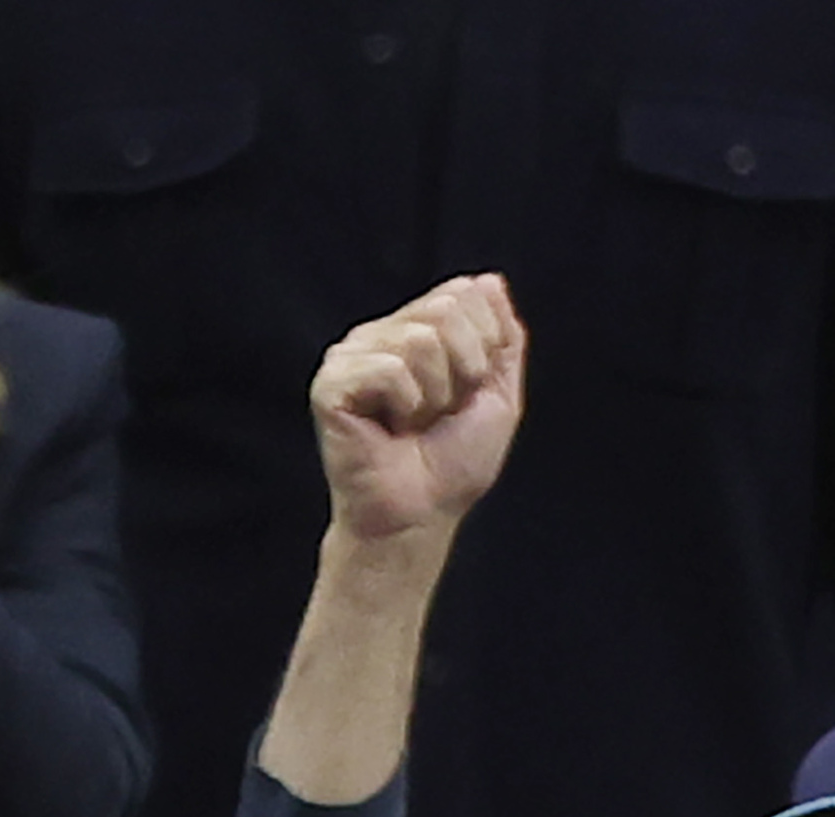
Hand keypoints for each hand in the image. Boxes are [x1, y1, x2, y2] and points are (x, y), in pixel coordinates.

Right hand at [310, 273, 525, 546]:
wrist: (420, 516)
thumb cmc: (452, 467)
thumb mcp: (497, 398)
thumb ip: (502, 339)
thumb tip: (490, 282)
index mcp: (417, 332)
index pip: (465, 294)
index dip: (484, 348)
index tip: (468, 394)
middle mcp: (382, 334)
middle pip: (446, 310)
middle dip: (463, 372)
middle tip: (439, 414)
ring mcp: (352, 355)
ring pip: (420, 340)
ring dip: (433, 396)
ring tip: (412, 424)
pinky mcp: (332, 380)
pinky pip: (390, 369)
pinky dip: (404, 406)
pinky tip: (387, 428)